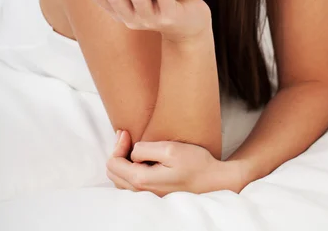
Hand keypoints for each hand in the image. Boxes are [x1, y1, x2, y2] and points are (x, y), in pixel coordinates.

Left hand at [106, 129, 241, 196]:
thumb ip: (145, 149)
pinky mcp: (153, 195)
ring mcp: (147, 196)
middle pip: (113, 172)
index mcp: (142, 180)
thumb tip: (132, 152)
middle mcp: (141, 192)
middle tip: (128, 135)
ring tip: (133, 144)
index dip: (118, 144)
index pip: (113, 163)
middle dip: (118, 151)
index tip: (127, 132)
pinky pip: (130, 183)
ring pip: (120, 179)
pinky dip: (129, 169)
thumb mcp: (170, 149)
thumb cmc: (195, 163)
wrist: (213, 180)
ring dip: (123, 161)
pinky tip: (141, 158)